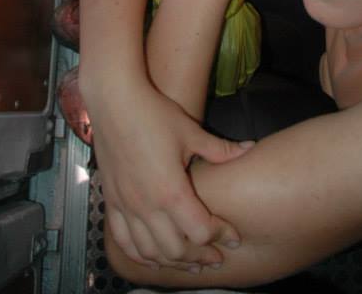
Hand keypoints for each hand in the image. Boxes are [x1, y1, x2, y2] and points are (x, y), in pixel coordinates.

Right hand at [85, 76, 252, 269]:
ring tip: (190, 261)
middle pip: (177, 250)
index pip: (201, 231)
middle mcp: (147, 206)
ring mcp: (126, 206)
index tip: (232, 236)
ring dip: (172, 261)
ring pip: (149, 252)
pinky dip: (140, 255)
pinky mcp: (111, 201)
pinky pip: (123, 241)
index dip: (220, 235)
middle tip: (216, 255)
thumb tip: (250, 147)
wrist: (115, 101)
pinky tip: (152, 256)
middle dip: (200, 256)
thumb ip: (220, 149)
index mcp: (171, 191)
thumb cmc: (153, 113)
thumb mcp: (190, 132)